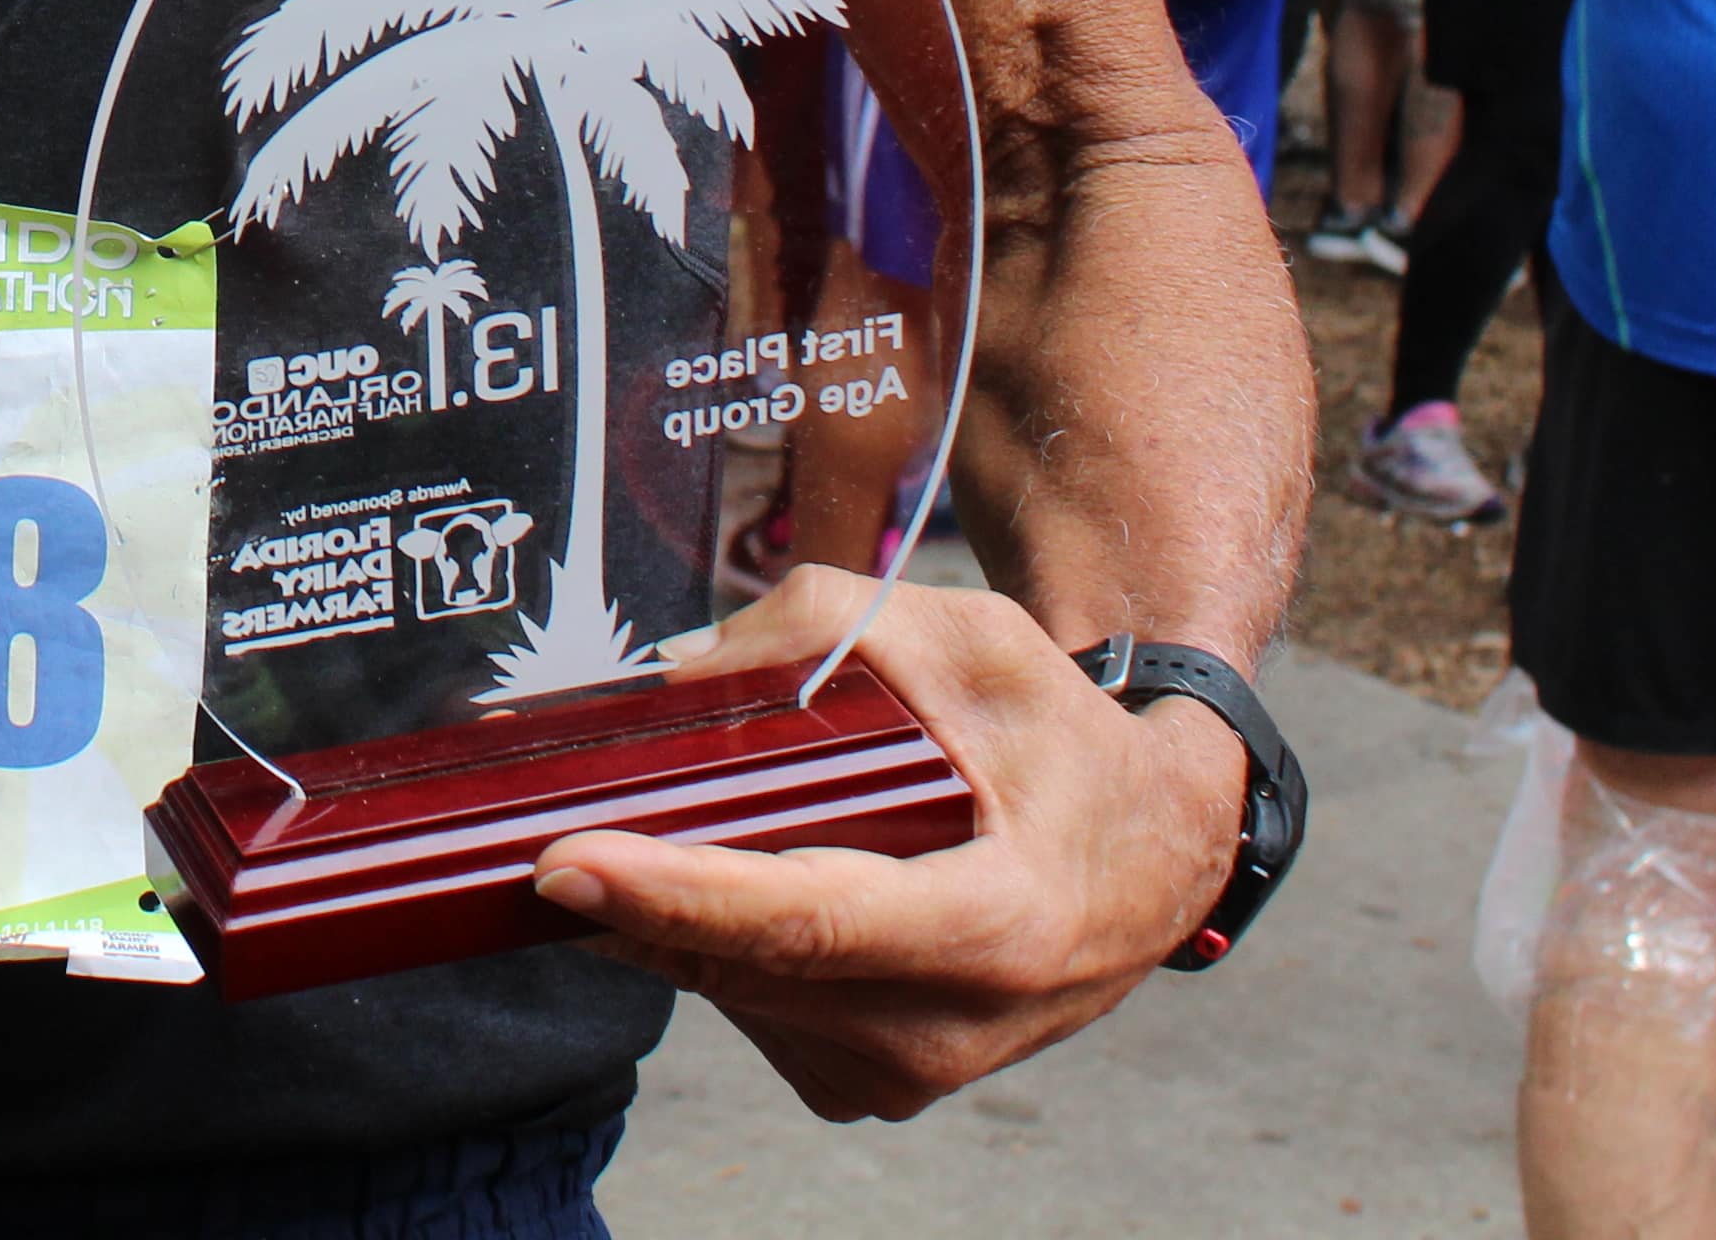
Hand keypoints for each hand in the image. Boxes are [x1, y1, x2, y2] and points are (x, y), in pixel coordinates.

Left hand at [532, 570, 1242, 1120]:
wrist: (1154, 857)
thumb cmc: (1066, 743)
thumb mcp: (973, 643)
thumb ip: (823, 629)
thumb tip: (674, 674)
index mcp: (996, 927)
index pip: (807, 923)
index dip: (676, 895)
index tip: (562, 867)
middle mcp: (947, 1027)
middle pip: (736, 956)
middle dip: (633, 882)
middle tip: (561, 807)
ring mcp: (903, 1073)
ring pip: (719, 983)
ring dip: (675, 905)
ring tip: (722, 825)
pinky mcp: (863, 1086)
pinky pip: (738, 1005)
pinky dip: (713, 938)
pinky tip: (757, 878)